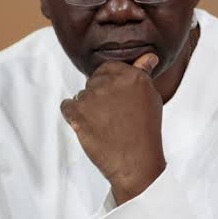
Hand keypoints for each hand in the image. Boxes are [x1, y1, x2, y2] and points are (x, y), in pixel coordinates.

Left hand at [61, 53, 164, 204]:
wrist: (135, 162)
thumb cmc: (145, 132)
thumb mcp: (151, 99)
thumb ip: (144, 74)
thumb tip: (148, 56)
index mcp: (133, 76)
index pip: (109, 67)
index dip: (109, 83)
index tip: (113, 99)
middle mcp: (113, 82)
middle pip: (93, 80)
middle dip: (98, 96)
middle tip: (110, 116)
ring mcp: (94, 96)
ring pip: (82, 95)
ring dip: (87, 108)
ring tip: (103, 125)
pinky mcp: (78, 111)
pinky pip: (67, 105)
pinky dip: (73, 116)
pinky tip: (87, 126)